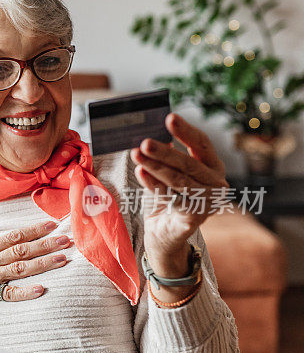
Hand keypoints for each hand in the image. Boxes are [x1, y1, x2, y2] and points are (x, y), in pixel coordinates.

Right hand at [0, 218, 70, 339]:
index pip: (13, 236)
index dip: (33, 230)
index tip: (51, 224)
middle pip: (23, 249)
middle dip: (47, 243)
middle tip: (67, 239)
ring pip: (21, 267)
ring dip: (44, 263)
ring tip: (64, 259)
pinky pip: (9, 293)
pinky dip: (26, 292)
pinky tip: (43, 289)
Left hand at [130, 113, 226, 281]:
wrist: (163, 234)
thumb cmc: (166, 198)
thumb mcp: (166, 172)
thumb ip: (165, 155)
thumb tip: (151, 132)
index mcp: (213, 166)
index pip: (202, 144)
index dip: (186, 131)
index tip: (169, 118)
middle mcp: (216, 183)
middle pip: (188, 163)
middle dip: (164, 151)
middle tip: (144, 142)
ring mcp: (209, 201)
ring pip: (178, 180)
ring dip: (155, 166)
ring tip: (136, 154)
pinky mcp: (196, 217)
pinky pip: (171, 197)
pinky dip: (154, 184)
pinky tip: (141, 172)